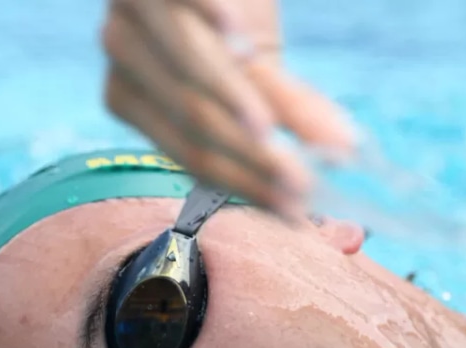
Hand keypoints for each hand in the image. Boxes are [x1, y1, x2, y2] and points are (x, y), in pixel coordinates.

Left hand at [101, 0, 355, 217]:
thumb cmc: (224, 4)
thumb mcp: (252, 59)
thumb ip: (287, 107)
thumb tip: (345, 157)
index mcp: (131, 94)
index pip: (190, 151)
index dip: (244, 180)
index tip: (293, 209)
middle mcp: (120, 54)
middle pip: (194, 117)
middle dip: (250, 153)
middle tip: (301, 182)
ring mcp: (131, 9)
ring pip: (188, 68)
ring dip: (235, 99)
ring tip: (272, 131)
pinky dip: (216, 19)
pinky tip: (247, 44)